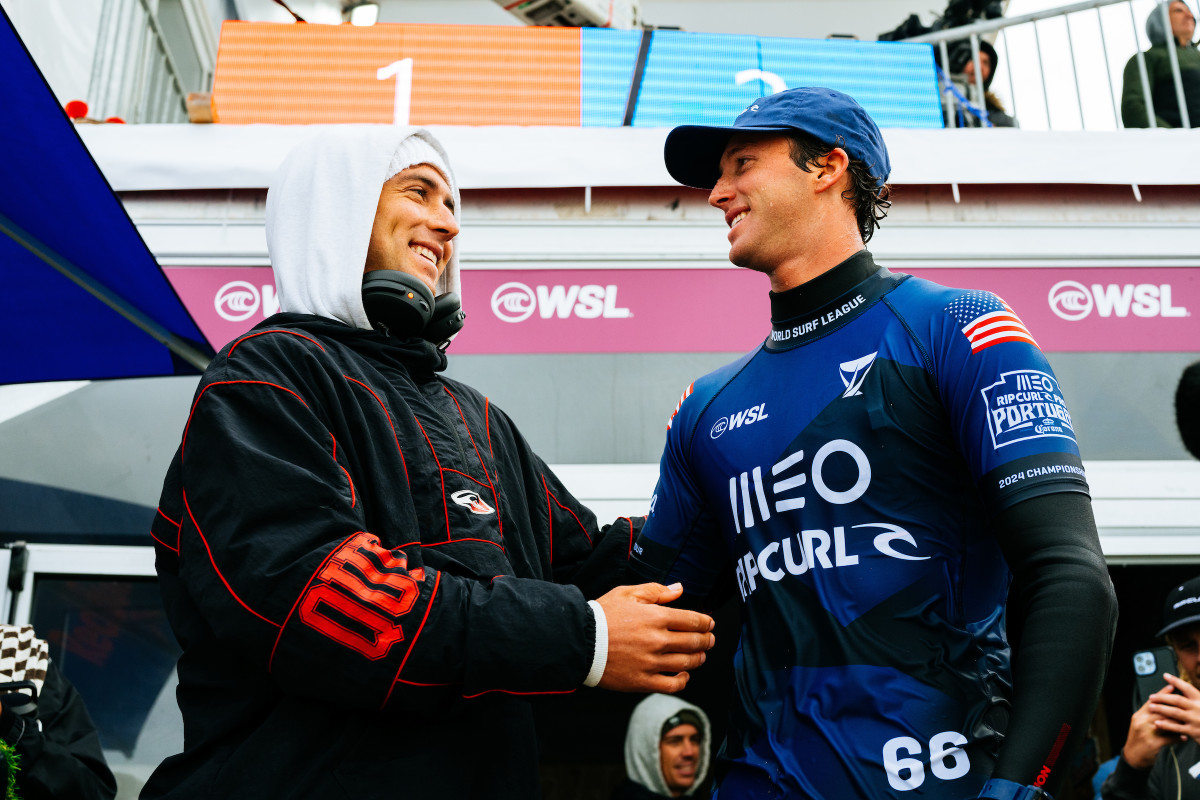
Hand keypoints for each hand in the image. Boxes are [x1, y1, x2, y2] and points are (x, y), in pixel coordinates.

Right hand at [595, 582, 714, 693]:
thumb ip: (656, 590)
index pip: (692, 620)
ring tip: (700, 655)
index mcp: (656, 617)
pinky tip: (683, 675)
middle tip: (709, 639)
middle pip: (694, 642)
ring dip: (698, 658)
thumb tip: (679, 589)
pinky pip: (672, 685)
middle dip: (706, 640)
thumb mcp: (627, 594)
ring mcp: (651, 663)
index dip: (705, 622)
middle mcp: (657, 641)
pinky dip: (683, 680)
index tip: (709, 623)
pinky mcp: (642, 681)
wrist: (579, 641)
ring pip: (687, 663)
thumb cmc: (602, 615)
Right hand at [1121, 678, 1180, 768]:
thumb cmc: (1138, 740)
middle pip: (1160, 711)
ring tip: (1187, 721)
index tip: (1172, 686)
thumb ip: (1149, 716)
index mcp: (1138, 716)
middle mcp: (1141, 722)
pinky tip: (1184, 737)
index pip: (1152, 701)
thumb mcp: (1139, 724)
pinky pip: (1169, 739)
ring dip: (1178, 723)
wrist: (1132, 756)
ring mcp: (1147, 732)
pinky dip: (1178, 738)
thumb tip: (1163, 706)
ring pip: (1166, 723)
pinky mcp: (1153, 743)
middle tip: (1186, 705)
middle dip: (1174, 707)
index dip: (1162, 694)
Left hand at [1147, 673, 1199, 741]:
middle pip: (1177, 700)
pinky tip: (1157, 723)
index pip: (1187, 688)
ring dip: (1161, 709)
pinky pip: (1177, 727)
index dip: (1176, 681)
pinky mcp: (1193, 731)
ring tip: (1151, 707)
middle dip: (1162, 697)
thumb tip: (1177, 685)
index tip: (1165, 676)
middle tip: (1151, 697)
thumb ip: (1193, 698)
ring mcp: (1196, 720)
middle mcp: (1198, 708)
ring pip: (1175, 712)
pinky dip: (1166, 725)